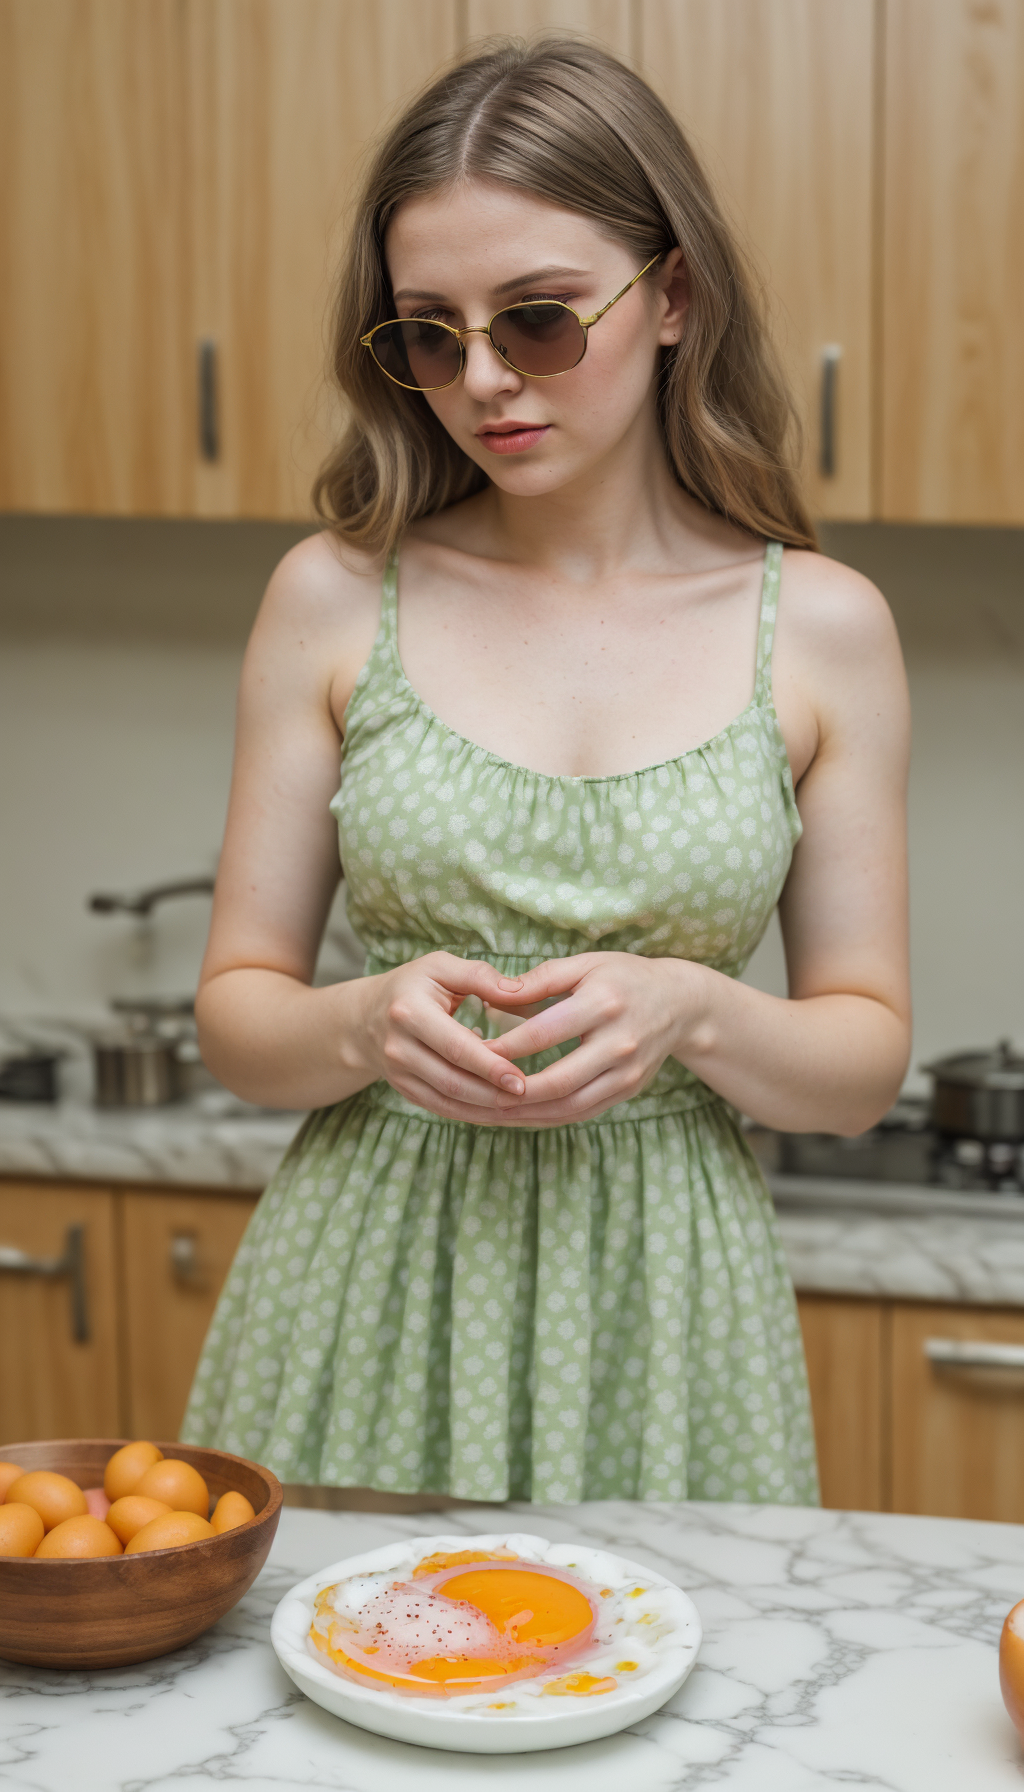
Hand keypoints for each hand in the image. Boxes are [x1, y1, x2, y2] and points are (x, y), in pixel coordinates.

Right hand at [353, 951, 529, 1120]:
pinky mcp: (405, 1091)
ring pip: (448, 1101)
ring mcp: (398, 1074)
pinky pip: (443, 1109)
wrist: (365, 1017)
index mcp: (408, 1012)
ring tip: (522, 1110)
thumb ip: (479, 976)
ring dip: (487, 1110)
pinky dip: (474, 1115)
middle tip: (529, 1098)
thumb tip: (519, 990)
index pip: (455, 1047)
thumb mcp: (439, 967)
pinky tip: (501, 1114)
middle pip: (452, 1081)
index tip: (521, 1079)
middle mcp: (398, 1047)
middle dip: (493, 1094)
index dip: (489, 1066)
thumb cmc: (411, 985)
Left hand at [474, 951, 714, 1126]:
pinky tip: (518, 1114)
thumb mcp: (585, 965)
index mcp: (603, 1004)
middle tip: (470, 1091)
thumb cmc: (625, 977)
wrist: (681, 1004)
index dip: (502, 1048)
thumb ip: (540, 980)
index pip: (542, 1034)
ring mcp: (627, 1073)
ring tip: (486, 1110)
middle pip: (555, 1081)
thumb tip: (492, 995)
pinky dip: (547, 1117)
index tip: (468, 1052)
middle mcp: (618, 1043)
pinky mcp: (628, 1091)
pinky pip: (581, 1113)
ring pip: (568, 1106)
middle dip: (508, 1090)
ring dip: (525, 1113)